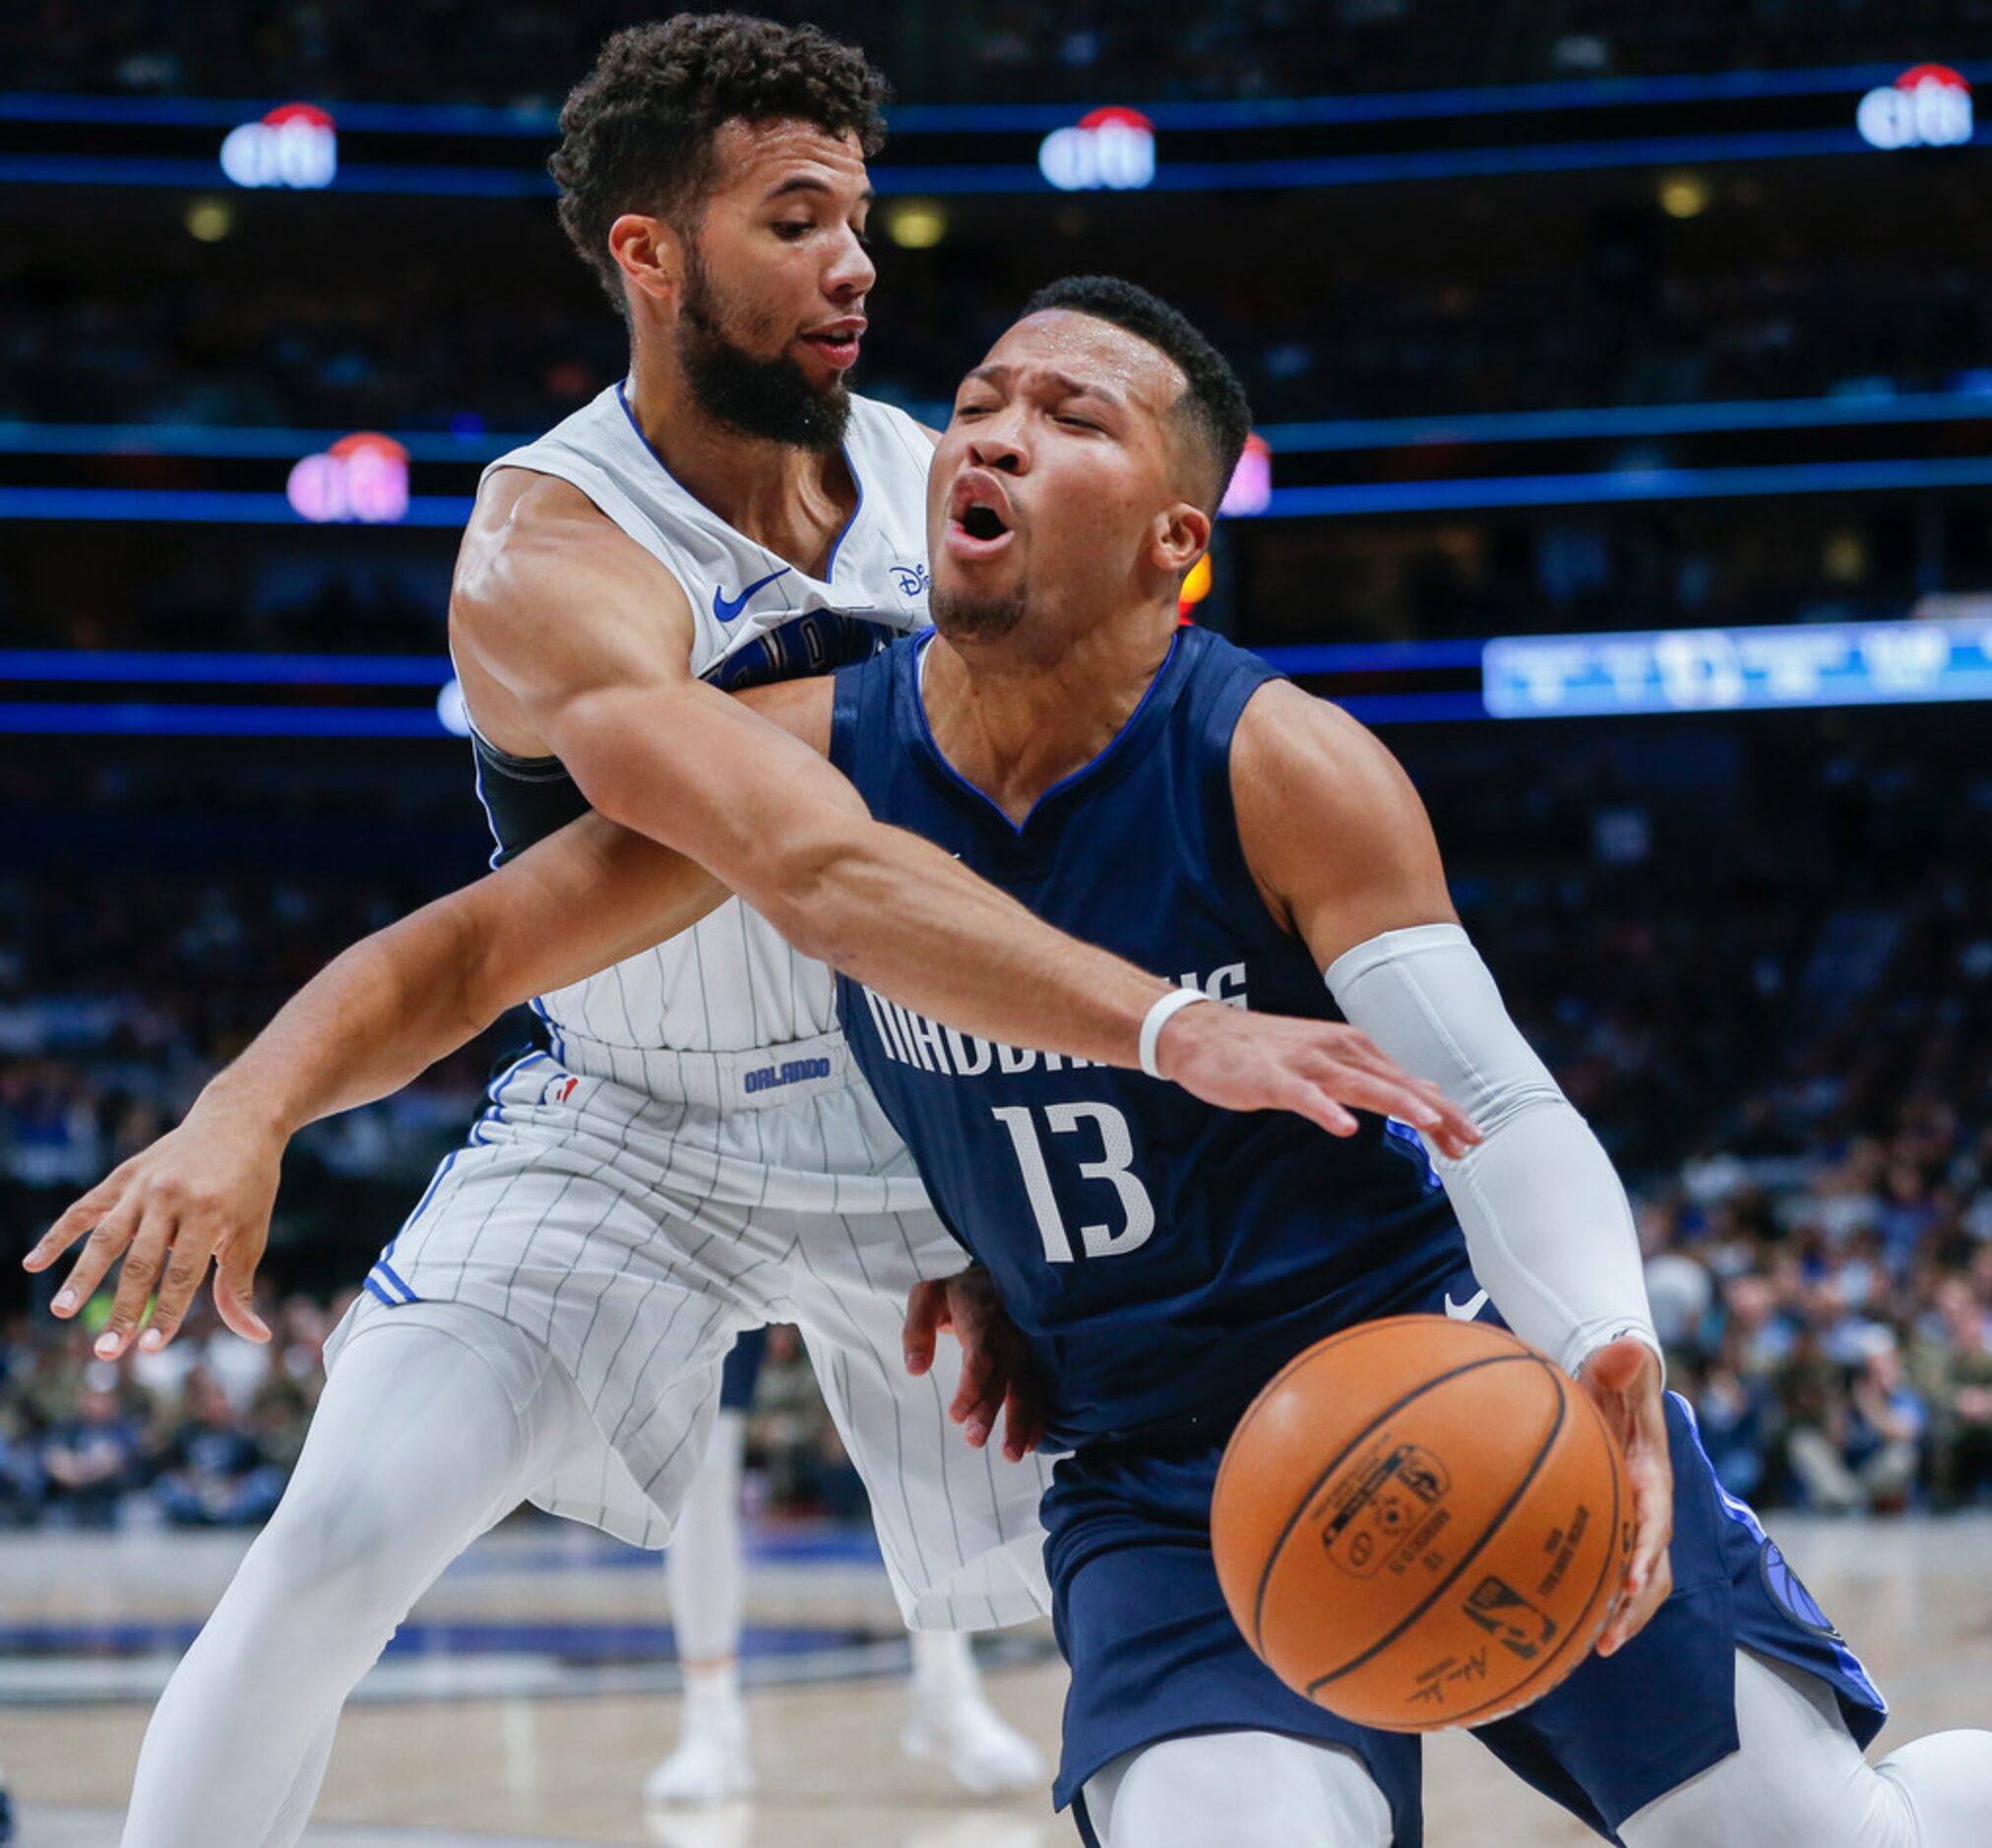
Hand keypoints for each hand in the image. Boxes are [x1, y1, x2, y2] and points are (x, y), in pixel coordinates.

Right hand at [23, 1089, 280, 1357]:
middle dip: (124, 1309)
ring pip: (107, 1237)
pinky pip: (87, 1207)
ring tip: (61, 1312)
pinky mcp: (125, 1175)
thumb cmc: (250, 1184)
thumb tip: (257, 1336)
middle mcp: (172, 1196)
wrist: (237, 1119)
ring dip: (82, 1277)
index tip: (150, 1349)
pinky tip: (34, 1264)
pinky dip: (58, 1234)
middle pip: (142, 1262)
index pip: (184, 1273)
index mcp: (210, 1211)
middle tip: (106, 1352)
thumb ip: (239, 1286)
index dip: (167, 1312)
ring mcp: (144, 1184)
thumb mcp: (253, 1231)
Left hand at [904, 1267, 1046, 1460]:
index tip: (956, 1416)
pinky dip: (1039, 1417)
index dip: (972, 1385)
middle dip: (991, 1409)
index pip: (980, 1352)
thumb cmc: (956, 1297)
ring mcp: (1028, 1346)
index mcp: (981, 1315)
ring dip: (1021, 1421)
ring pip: (1027, 1385)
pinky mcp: (1037, 1359)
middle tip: (974, 1440)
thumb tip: (915, 1369)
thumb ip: (916, 1331)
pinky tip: (1031, 1444)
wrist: (999, 1279)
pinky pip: (1041, 1389)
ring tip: (1011, 1455)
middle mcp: (1010, 1332)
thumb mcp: (926, 1299)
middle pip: (1003, 1374)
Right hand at [1154, 1003, 1479, 1158]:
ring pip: (1359, 1084)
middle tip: (1470, 1139)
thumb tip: (1423, 1095)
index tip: (1472, 1139)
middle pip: (1395, 1084)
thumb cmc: (1265, 1053)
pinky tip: (1343, 1127)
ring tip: (1427, 1123)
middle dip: (1436, 1111)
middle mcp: (1337, 1051)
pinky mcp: (1271, 1077)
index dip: (1442, 1111)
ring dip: (1396, 1102)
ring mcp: (1304, 1063)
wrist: (1201, 1034)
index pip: (1407, 1082)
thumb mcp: (1328, 1061)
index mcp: (1352, 1050)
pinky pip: (1303, 1095)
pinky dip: (1324, 1109)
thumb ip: (1372, 1077)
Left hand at [1580, 1337, 1673, 1656]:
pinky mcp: (1617, 1527)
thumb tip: (1627, 1347)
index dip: (1646, 1550)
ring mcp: (1636, 1519)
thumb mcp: (1615, 1367)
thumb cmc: (1612, 1379)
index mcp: (1652, 1471)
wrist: (1615, 1388)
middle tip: (1609, 1639)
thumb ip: (1619, 1362)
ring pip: (1642, 1578)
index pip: (1655, 1517)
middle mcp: (1650, 1503)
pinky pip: (1615, 1567)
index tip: (1629, 1579)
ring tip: (1596, 1648)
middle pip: (1654, 1564)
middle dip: (1635, 1604)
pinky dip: (1602, 1598)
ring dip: (1624, 1613)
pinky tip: (1570, 1626)